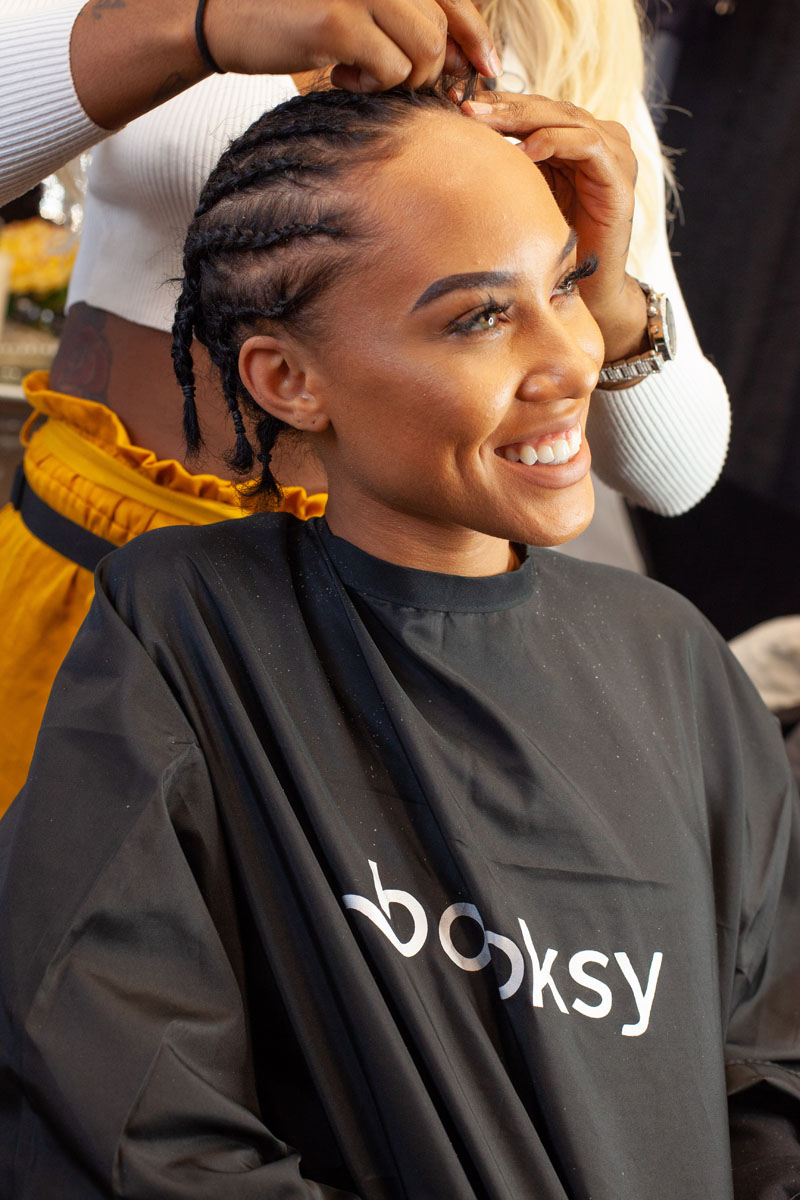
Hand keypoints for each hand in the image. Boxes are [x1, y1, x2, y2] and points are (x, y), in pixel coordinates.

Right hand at [206, 0, 501, 89]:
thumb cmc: (293, 16)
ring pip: (425, 49)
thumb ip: (402, 16)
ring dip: (403, 79)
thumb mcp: (356, 6)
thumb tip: (460, 56)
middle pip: (440, 30)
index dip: (477, 34)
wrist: (225, 16)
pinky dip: (375, 86)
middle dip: (425, 69)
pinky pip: (391, 69)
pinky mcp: (338, 20)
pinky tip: (341, 77)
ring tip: (363, 76)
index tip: (488, 68)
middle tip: (385, 78)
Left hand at [461, 92, 647, 363]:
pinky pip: (587, 145)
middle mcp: (597, 138)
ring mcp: (614, 153)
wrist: (587, 289)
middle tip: (464, 106)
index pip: (534, 108)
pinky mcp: (620, 176)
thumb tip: (453, 143)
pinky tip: (524, 152)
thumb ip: (505, 165)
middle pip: (547, 106)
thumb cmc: (552, 246)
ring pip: (565, 117)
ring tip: (484, 121)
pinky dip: (554, 142)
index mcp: (574, 137)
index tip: (455, 102)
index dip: (497, 102)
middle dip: (503, 106)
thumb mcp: (523, 195)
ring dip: (522, 118)